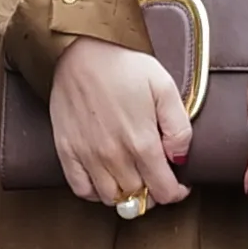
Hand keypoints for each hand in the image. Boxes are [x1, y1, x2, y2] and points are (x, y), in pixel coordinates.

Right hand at [48, 38, 192, 212]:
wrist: (80, 50)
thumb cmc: (123, 65)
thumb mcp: (164, 87)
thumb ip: (179, 127)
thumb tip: (180, 158)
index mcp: (141, 142)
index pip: (163, 191)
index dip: (176, 192)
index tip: (179, 185)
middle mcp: (114, 156)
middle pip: (139, 197)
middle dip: (153, 192)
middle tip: (157, 177)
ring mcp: (87, 155)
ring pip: (112, 198)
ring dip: (127, 196)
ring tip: (134, 178)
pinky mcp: (66, 151)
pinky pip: (81, 189)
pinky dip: (96, 192)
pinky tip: (106, 179)